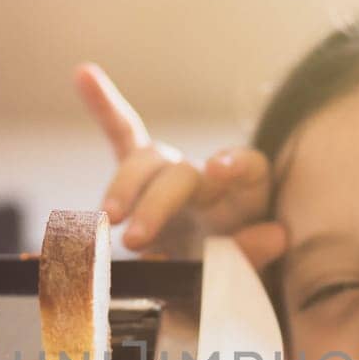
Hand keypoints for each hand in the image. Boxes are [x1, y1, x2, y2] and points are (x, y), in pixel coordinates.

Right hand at [73, 62, 287, 267]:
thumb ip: (256, 254)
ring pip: (144, 165)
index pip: (249, 169)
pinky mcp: (143, 179)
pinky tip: (83, 74)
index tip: (215, 167)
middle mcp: (208, 180)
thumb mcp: (248, 274)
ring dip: (122, 189)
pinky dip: (105, 108)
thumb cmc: (229, 275)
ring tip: (107, 220)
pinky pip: (123, 137)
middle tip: (135, 239)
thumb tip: (275, 235)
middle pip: (181, 176)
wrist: (210, 286)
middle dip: (155, 204)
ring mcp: (171, 177)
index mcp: (244, 197)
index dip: (235, 164)